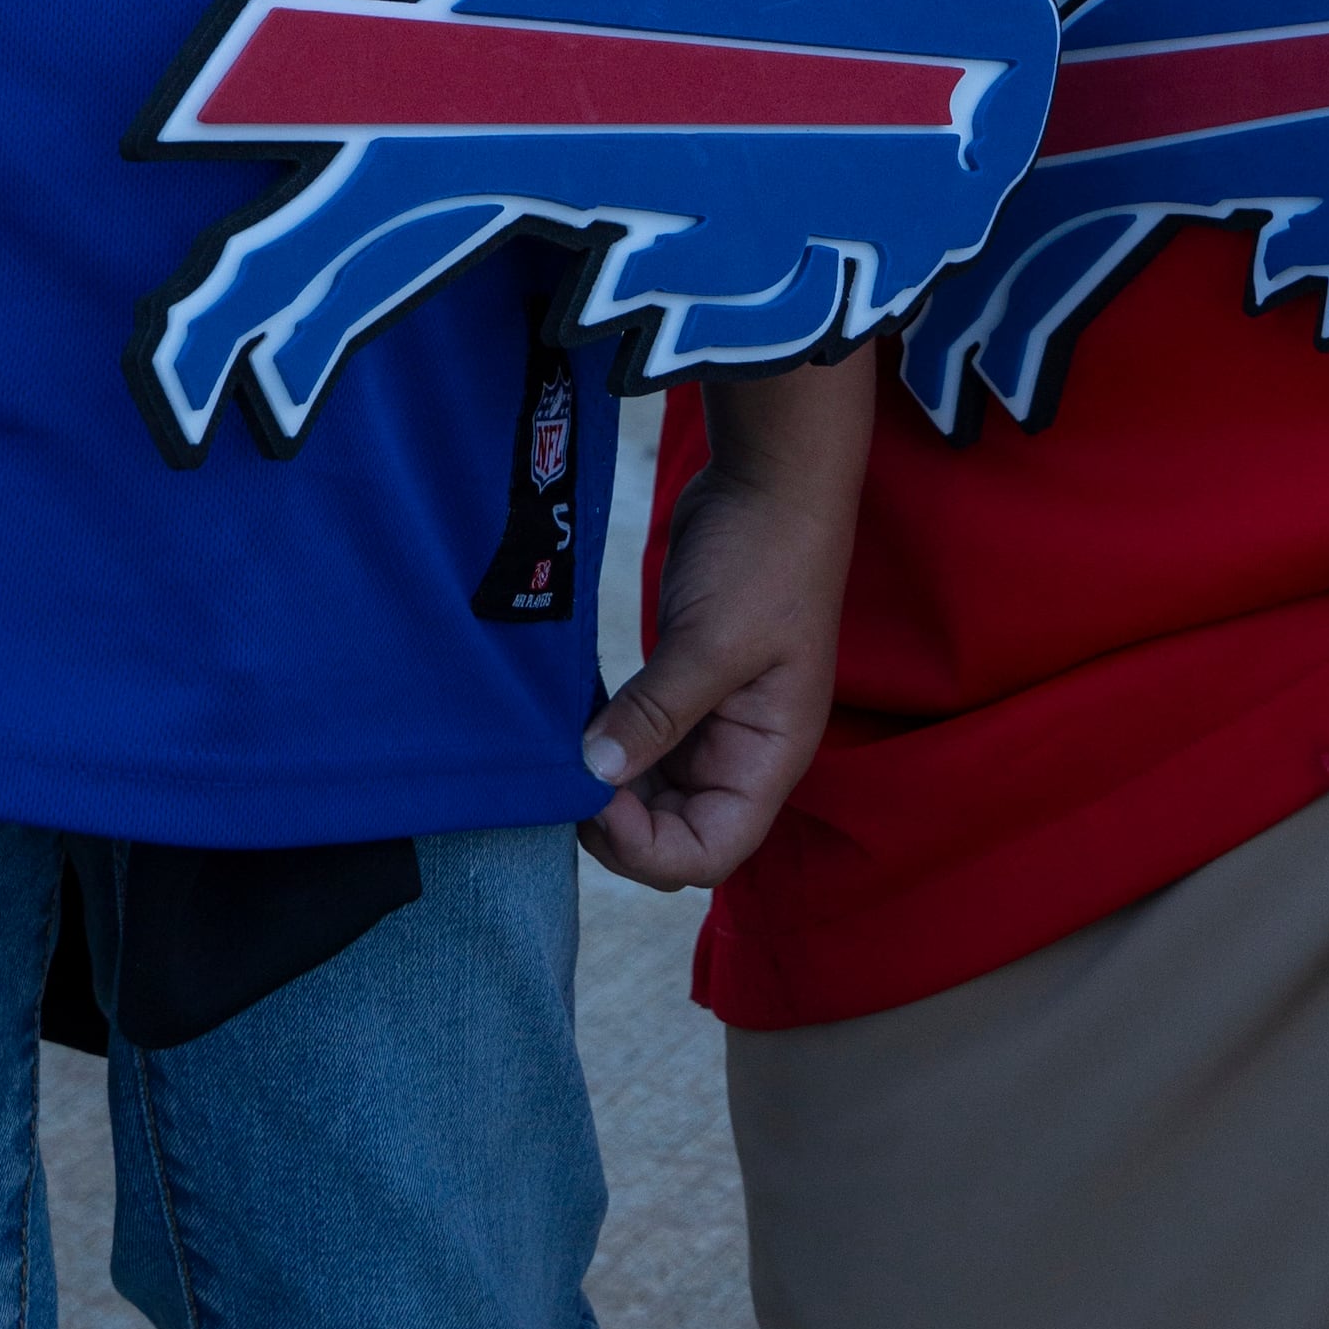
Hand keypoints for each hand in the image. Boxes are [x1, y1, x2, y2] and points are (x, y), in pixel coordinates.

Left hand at [578, 370, 865, 890]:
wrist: (770, 476)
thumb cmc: (765, 559)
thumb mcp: (714, 640)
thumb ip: (659, 711)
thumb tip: (594, 774)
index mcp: (768, 758)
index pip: (711, 852)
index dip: (649, 848)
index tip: (597, 798)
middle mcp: (741, 754)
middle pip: (676, 832)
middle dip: (617, 824)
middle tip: (560, 778)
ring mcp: (712, 721)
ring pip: (651, 792)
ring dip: (606, 786)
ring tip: (557, 754)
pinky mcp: (682, 685)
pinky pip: (641, 740)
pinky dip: (606, 743)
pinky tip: (570, 722)